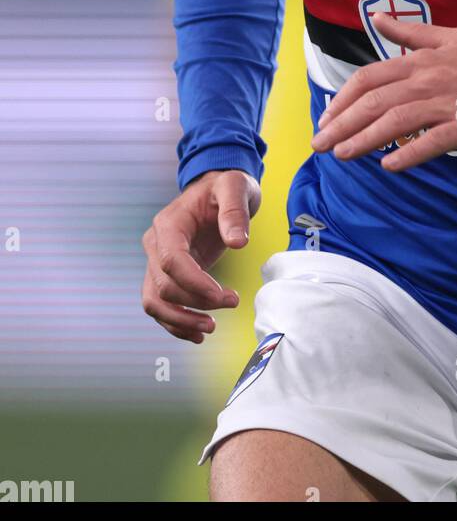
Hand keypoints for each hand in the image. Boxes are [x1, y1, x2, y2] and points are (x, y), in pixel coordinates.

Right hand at [141, 169, 260, 342]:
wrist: (216, 188)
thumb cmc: (225, 186)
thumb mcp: (235, 187)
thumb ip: (235, 212)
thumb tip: (237, 243)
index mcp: (168, 224)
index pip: (171, 261)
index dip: (195, 283)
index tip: (223, 296)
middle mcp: (156, 243)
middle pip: (164, 285)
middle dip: (195, 303)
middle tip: (232, 303)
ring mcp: (157, 260)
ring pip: (155, 301)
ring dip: (180, 320)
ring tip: (210, 329)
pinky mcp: (166, 274)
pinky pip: (161, 305)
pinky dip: (175, 323)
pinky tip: (198, 334)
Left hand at [311, 11, 456, 171]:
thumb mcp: (451, 40)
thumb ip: (411, 33)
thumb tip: (375, 18)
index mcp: (422, 60)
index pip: (370, 78)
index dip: (343, 100)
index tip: (327, 120)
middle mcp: (429, 79)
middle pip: (375, 101)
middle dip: (342, 124)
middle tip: (321, 144)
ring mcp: (448, 103)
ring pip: (396, 121)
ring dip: (364, 140)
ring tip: (343, 156)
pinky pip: (432, 142)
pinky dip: (408, 154)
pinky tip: (389, 165)